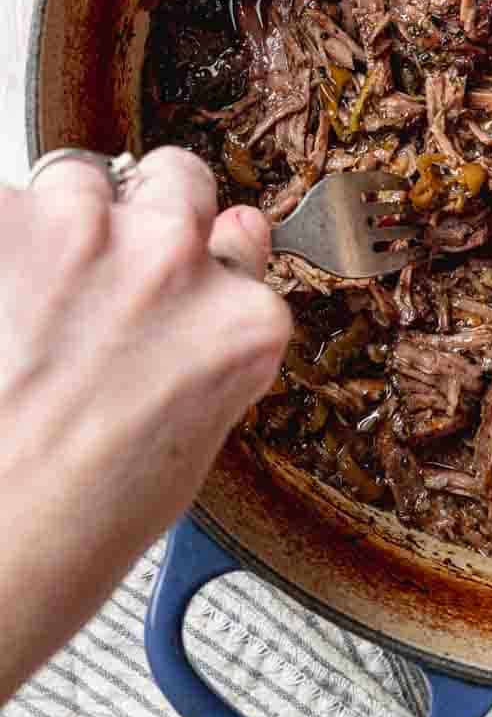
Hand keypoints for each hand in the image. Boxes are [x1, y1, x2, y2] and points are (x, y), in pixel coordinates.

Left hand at [0, 148, 290, 704]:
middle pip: (179, 178)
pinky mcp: (4, 222)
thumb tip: (217, 275)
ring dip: (58, 220)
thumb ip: (212, 339)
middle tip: (98, 274)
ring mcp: (89, 236)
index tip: (172, 276)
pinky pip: (1, 201)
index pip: (240, 237)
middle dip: (144, 213)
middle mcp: (178, 262)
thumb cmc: (82, 519)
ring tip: (28, 297)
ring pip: (81, 177)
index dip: (200, 255)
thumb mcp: (193, 439)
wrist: (2, 539)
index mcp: (242, 322)